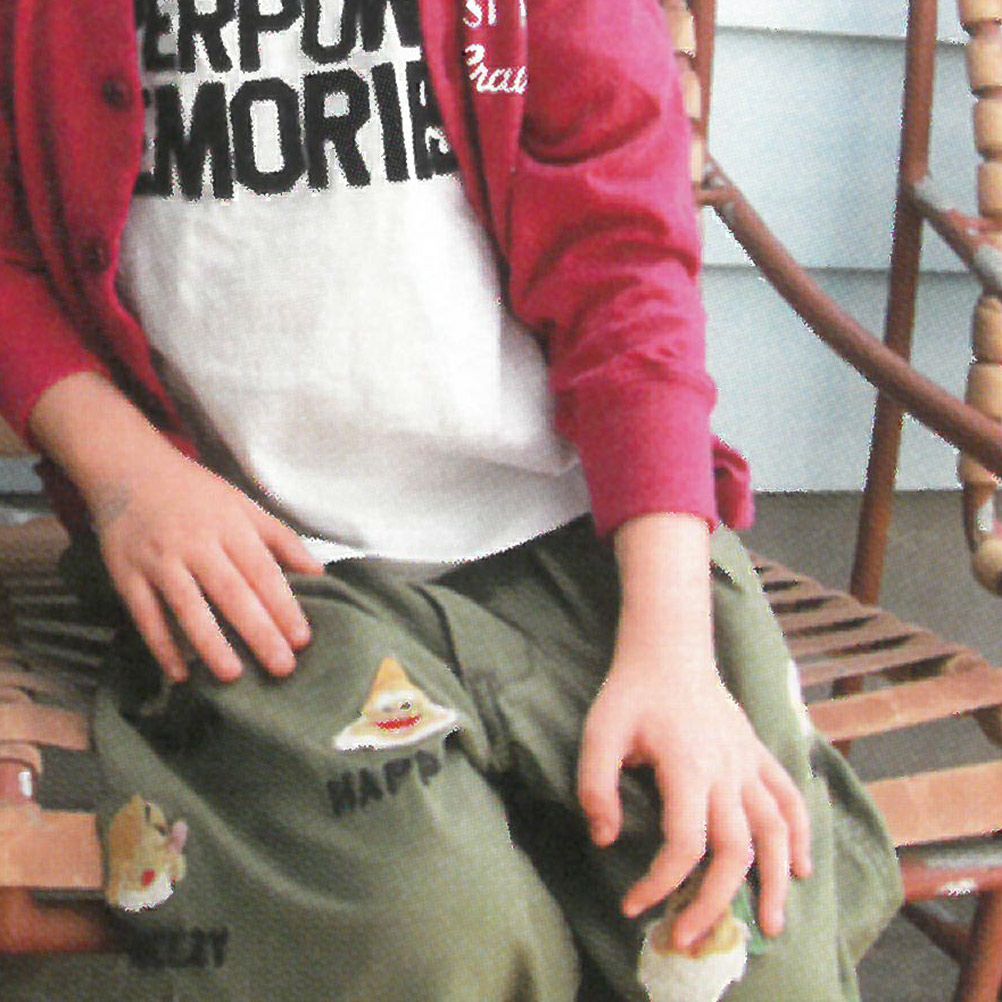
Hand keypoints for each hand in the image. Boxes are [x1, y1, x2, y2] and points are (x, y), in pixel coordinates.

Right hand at [28, 371, 324, 683]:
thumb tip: (319, 573)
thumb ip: (281, 539)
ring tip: (233, 675)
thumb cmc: (196, 493)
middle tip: (282, 668)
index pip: (263, 572)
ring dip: (210, 643)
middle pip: (231, 593)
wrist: (128, 468)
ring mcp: (159, 559)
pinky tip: (180, 673)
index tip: (303, 639)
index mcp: (230, 526)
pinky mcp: (126, 574)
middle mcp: (196, 544)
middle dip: (258, 632)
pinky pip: (146, 615)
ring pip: (188, 606)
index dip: (283, 606)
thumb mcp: (243, 505)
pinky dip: (161, 645)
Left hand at [577, 512, 810, 951]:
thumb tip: (604, 840)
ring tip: (768, 926)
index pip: (685, 841)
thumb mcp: (599, 732)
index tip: (635, 904)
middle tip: (693, 939)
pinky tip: (803, 869)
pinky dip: (800, 835)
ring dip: (774, 882)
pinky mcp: (758, 753)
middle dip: (716, 902)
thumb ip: (596, 786)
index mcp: (687, 764)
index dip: (662, 881)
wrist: (669, 648)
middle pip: (735, 849)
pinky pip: (789, 798)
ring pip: (775, 831)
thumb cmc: (631, 691)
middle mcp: (727, 768)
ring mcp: (748, 761)